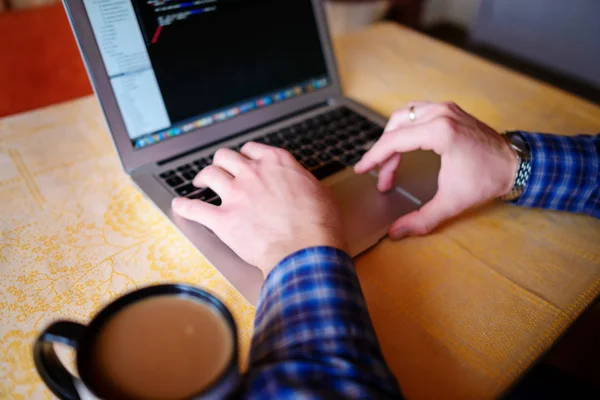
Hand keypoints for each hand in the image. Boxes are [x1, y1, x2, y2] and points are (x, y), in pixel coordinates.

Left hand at [172, 143, 346, 277]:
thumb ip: (299, 180)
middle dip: (221, 163)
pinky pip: (195, 208)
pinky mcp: (224, 220)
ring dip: (202, 177)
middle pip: (225, 157)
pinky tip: (179, 205)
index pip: (251, 149)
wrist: (306, 251)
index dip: (245, 156)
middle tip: (220, 171)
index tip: (244, 162)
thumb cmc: (319, 225)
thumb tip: (297, 182)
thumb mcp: (318, 191)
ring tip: (199, 183)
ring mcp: (236, 195)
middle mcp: (252, 173)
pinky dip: (184, 206)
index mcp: (276, 163)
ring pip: (209, 174)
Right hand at [354, 101, 517, 238]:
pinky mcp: (451, 110)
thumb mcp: (452, 202)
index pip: (394, 141)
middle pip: (396, 127)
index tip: (362, 169)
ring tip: (390, 161)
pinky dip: (406, 127)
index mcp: (440, 132)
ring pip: (405, 116)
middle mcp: (441, 114)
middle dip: (384, 153)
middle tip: (383, 178)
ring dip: (393, 137)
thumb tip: (397, 232)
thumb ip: (421, 219)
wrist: (516, 164)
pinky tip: (405, 143)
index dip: (374, 157)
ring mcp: (446, 109)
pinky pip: (418, 112)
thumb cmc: (487, 179)